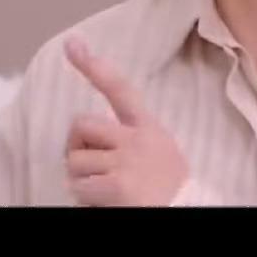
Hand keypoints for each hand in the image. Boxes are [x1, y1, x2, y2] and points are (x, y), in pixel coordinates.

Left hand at [63, 36, 188, 205]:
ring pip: (75, 160)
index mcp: (148, 129)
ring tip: (106, 191)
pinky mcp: (119, 184)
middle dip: (76, 146)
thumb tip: (90, 139)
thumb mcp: (159, 153)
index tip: (71, 44)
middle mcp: (138, 139)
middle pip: (81, 124)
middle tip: (90, 169)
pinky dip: (85, 199)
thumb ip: (131, 138)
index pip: (120, 89)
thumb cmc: (168, 191)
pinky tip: (106, 203)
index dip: (93, 66)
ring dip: (81, 179)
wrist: (185, 212)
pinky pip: (79, 187)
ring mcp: (128, 160)